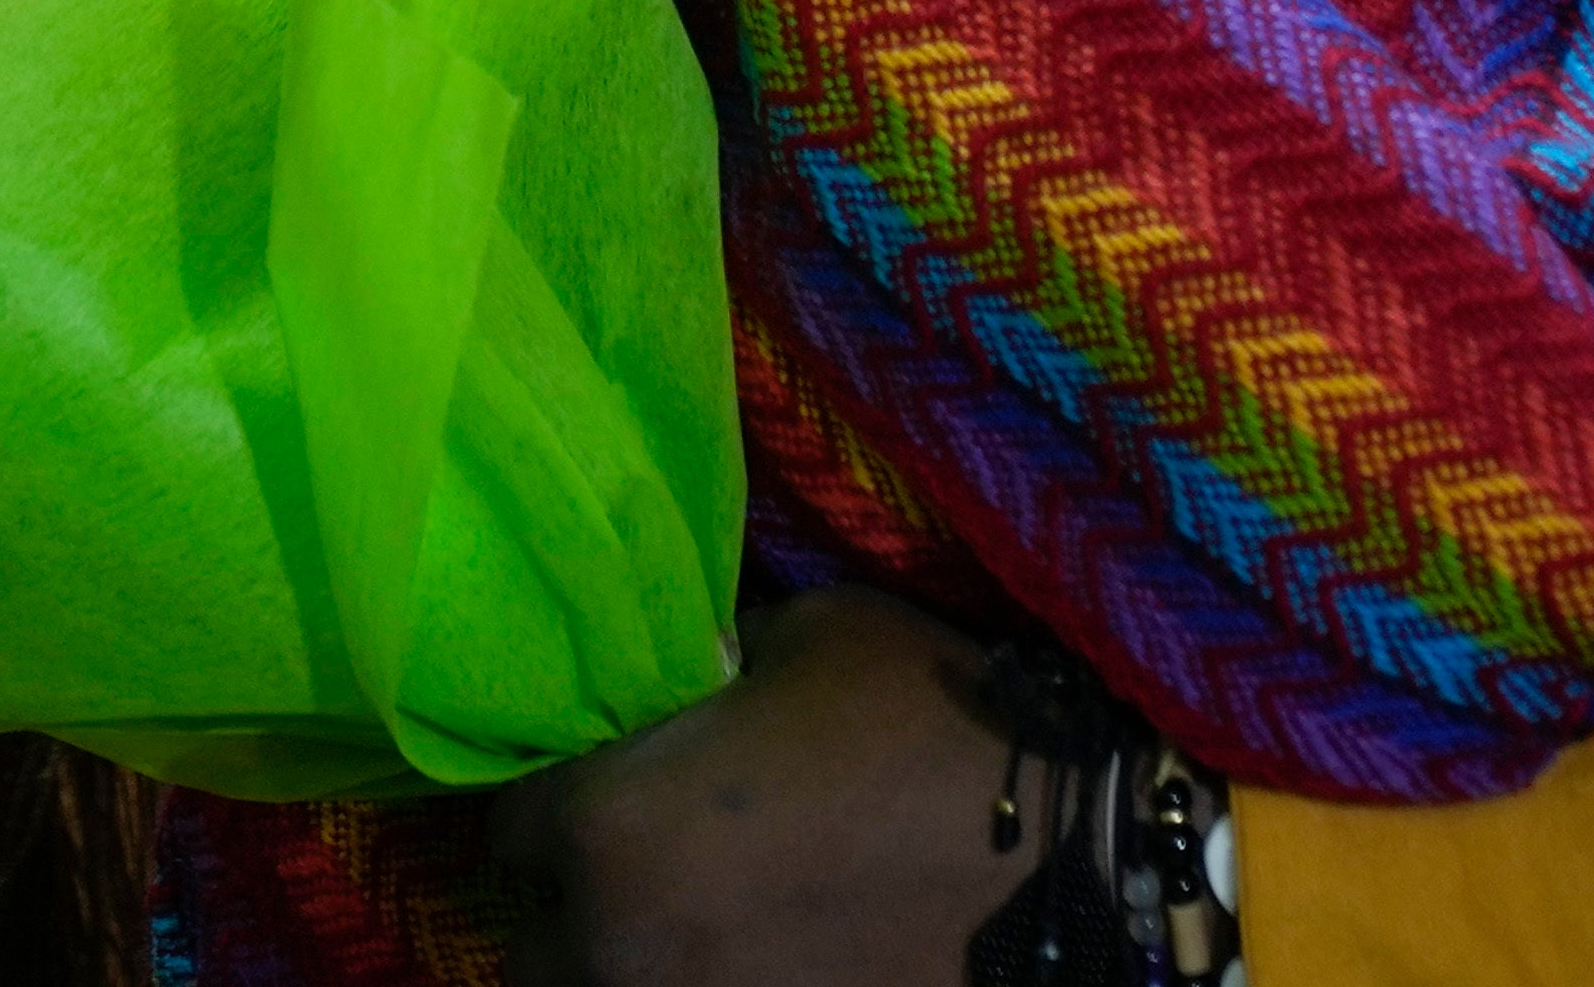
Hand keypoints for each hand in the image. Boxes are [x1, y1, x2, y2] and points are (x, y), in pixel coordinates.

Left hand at [492, 587, 1013, 986]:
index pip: (508, 832)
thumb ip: (709, 671)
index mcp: (611, 830)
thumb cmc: (935, 732)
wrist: (1085, 871)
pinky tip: (763, 960)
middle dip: (577, 908)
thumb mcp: (805, 639)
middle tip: (646, 871)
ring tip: (701, 926)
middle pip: (538, 948)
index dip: (552, 803)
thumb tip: (684, 685)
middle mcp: (625, 948)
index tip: (597, 789)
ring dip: (633, 964)